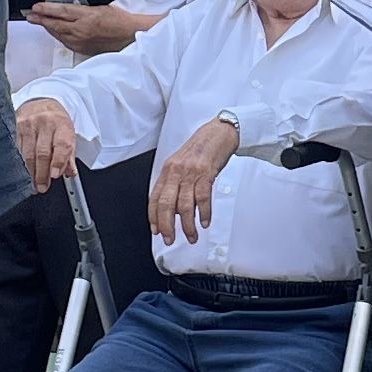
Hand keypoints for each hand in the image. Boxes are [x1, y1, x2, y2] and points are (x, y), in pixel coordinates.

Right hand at [15, 100, 77, 192]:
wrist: (40, 102)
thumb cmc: (56, 122)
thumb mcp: (68, 134)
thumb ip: (69, 155)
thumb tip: (70, 173)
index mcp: (62, 124)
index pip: (61, 145)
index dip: (58, 162)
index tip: (55, 176)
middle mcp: (45, 123)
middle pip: (42, 152)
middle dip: (42, 173)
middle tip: (42, 187)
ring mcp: (29, 124)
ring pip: (28, 153)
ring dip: (30, 172)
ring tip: (32, 184)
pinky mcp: (15, 126)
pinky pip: (16, 148)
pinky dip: (19, 163)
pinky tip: (21, 172)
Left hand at [28, 0, 145, 55]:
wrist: (130, 36)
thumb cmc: (119, 20)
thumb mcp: (100, 7)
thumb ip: (82, 10)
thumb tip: (65, 10)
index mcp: (87, 17)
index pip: (61, 12)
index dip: (46, 9)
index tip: (35, 7)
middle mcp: (82, 30)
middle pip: (56, 24)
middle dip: (41, 19)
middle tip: (30, 15)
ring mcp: (81, 41)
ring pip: (59, 34)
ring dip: (48, 27)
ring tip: (38, 22)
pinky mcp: (83, 49)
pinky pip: (66, 42)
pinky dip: (58, 35)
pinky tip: (54, 32)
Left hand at [149, 120, 237, 241]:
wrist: (217, 133)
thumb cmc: (200, 149)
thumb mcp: (181, 164)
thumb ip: (175, 183)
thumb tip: (172, 207)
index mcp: (167, 170)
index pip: (154, 198)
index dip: (154, 217)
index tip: (156, 230)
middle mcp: (176, 172)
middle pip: (166, 204)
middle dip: (167, 225)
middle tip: (170, 239)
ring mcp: (191, 173)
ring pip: (184, 205)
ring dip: (187, 225)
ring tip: (191, 236)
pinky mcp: (205, 173)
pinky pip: (202, 198)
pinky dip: (203, 213)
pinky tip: (204, 222)